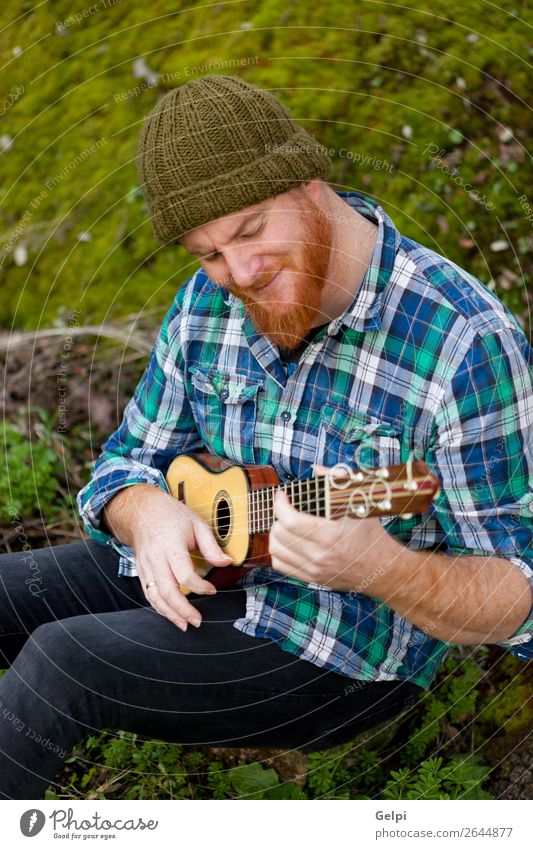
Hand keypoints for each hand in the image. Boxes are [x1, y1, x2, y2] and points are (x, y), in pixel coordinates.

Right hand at [132, 490, 231, 630]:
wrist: (142, 510)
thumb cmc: (171, 515)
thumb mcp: (196, 523)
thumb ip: (211, 545)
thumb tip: (227, 562)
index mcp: (170, 544)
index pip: (184, 573)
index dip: (199, 586)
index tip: (212, 590)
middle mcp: (155, 558)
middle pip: (166, 590)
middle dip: (182, 609)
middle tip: (197, 620)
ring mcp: (146, 566)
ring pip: (154, 596)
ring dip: (169, 614)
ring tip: (184, 624)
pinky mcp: (141, 572)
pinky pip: (148, 594)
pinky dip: (159, 608)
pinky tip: (171, 615)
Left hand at [268, 475, 400, 593]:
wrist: (380, 567)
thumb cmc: (370, 534)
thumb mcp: (360, 503)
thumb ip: (338, 481)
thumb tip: (316, 469)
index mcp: (331, 535)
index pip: (290, 520)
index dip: (280, 504)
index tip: (282, 495)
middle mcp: (320, 555)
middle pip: (280, 533)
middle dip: (278, 515)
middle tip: (287, 508)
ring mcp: (314, 569)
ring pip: (276, 549)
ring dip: (276, 533)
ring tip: (285, 524)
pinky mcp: (311, 578)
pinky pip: (280, 565)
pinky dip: (278, 551)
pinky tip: (287, 541)